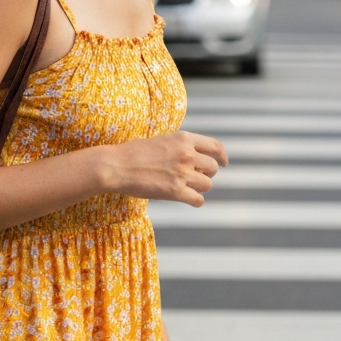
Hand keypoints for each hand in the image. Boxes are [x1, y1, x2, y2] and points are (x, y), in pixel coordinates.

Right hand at [101, 130, 227, 205]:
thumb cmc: (134, 153)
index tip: (224, 162)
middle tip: (195, 177)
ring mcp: (182, 173)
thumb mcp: (163, 140)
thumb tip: (197, 156)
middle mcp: (187, 154)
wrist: (116, 166)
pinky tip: (189, 199)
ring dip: (200, 187)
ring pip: (207, 184)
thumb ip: (182, 146)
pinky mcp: (175, 191)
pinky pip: (198, 200)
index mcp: (184, 139)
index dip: (222, 156)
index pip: (215, 147)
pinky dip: (195, 201)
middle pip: (213, 168)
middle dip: (207, 173)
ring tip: (187, 187)